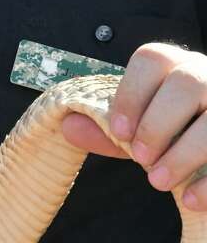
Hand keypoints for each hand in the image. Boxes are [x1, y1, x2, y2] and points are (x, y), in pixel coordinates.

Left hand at [62, 43, 206, 208]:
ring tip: (159, 182)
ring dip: (185, 154)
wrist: (206, 132)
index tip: (118, 130)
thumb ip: (107, 127)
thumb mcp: (139, 125)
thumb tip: (67, 126)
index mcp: (175, 63)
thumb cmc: (170, 126)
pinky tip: (191, 200)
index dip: (132, 95)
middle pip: (186, 84)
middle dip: (158, 124)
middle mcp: (206, 74)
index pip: (152, 60)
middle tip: (140, 158)